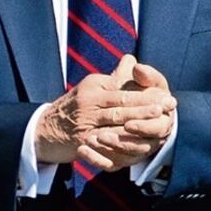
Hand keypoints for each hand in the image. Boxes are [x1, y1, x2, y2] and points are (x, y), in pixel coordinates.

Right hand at [35, 55, 175, 163]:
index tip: (165, 96)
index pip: (124, 90)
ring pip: (114, 124)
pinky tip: (131, 150)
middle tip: (167, 108)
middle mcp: (88, 102)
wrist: (43, 128)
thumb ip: (114, 77)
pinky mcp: (80, 141)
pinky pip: (101, 145)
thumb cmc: (74, 106)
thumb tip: (131, 59)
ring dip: (137, 126)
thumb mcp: (92, 87)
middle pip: (122, 106)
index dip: (146, 94)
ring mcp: (84, 123)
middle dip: (146, 108)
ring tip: (156, 126)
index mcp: (94, 88)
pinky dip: (117, 148)